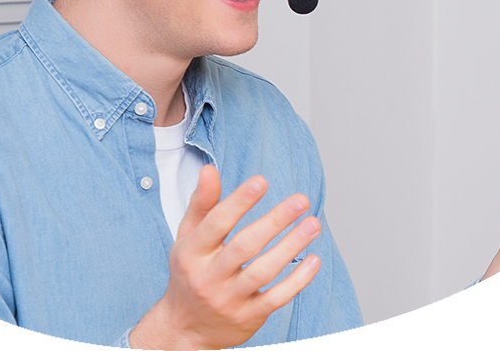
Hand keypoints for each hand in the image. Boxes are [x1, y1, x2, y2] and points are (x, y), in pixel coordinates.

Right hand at [129, 165, 321, 350]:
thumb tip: (210, 170)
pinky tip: (314, 260)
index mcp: (191, 252)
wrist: (185, 329)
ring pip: (263, 272)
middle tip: (301, 200)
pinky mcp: (248, 317)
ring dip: (291, 247)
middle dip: (275, 221)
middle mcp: (208, 277)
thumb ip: (201, 204)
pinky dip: (297, 280)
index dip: (239, 201)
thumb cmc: (190, 272)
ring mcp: (228, 300)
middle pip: (244, 246)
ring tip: (312, 224)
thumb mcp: (188, 237)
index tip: (262, 181)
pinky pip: (276, 299)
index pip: (216, 223)